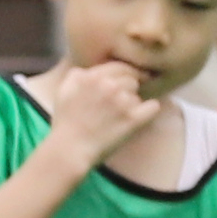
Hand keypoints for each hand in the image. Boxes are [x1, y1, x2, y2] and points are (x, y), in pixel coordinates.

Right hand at [38, 52, 161, 172]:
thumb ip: (77, 74)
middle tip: (119, 102)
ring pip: (139, 95)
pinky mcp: (134, 119)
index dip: (122, 75)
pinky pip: (153, 107)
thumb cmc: (64, 123)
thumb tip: (88, 71)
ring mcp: (123, 102)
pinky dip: (149, 110)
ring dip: (133, 103)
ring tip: (119, 116)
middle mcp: (109, 86)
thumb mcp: (63, 91)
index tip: (124, 82)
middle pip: (131, 79)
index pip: (119, 67)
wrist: (69, 150)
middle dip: (127, 88)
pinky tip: (143, 115)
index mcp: (93, 77)